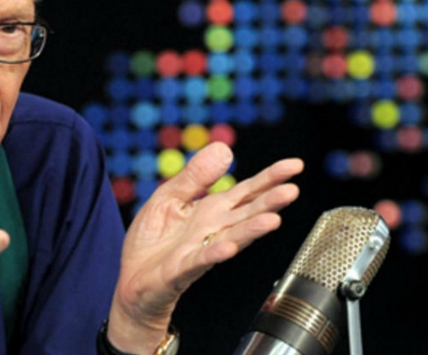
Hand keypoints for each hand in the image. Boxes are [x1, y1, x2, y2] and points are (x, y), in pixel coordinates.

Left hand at [107, 142, 302, 352]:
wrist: (132, 279)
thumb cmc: (153, 240)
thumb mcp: (169, 196)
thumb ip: (194, 176)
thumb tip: (224, 148)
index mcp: (211, 209)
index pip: (246, 191)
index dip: (269, 178)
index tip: (295, 165)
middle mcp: (213, 229)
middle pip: (247, 213)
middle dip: (269, 202)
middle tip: (292, 191)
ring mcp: (201, 249)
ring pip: (232, 237)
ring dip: (252, 230)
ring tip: (273, 220)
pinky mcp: (182, 268)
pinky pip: (200, 260)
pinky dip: (215, 253)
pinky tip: (228, 247)